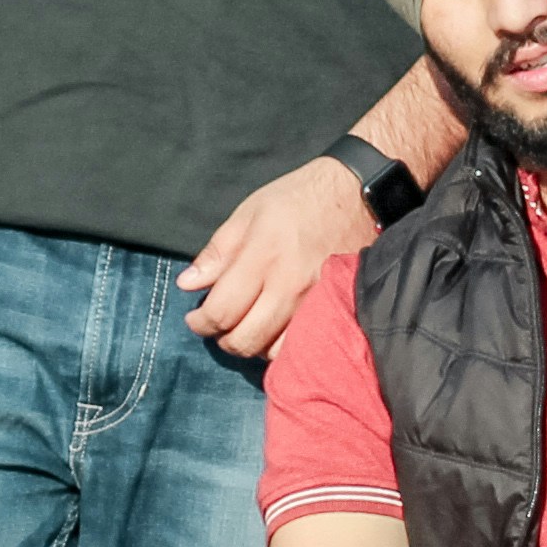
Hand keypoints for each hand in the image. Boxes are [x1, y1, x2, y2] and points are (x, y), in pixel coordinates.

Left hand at [182, 154, 372, 355]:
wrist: (358, 194)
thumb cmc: (299, 199)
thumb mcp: (249, 213)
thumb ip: (217, 252)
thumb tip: (187, 285)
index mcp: (263, 257)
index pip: (222, 311)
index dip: (201, 322)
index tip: (196, 318)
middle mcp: (290, 285)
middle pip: (246, 340)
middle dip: (224, 339)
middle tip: (220, 327)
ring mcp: (316, 302)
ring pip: (275, 351)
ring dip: (256, 346)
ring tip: (250, 328)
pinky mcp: (336, 309)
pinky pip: (305, 346)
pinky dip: (285, 346)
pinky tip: (277, 331)